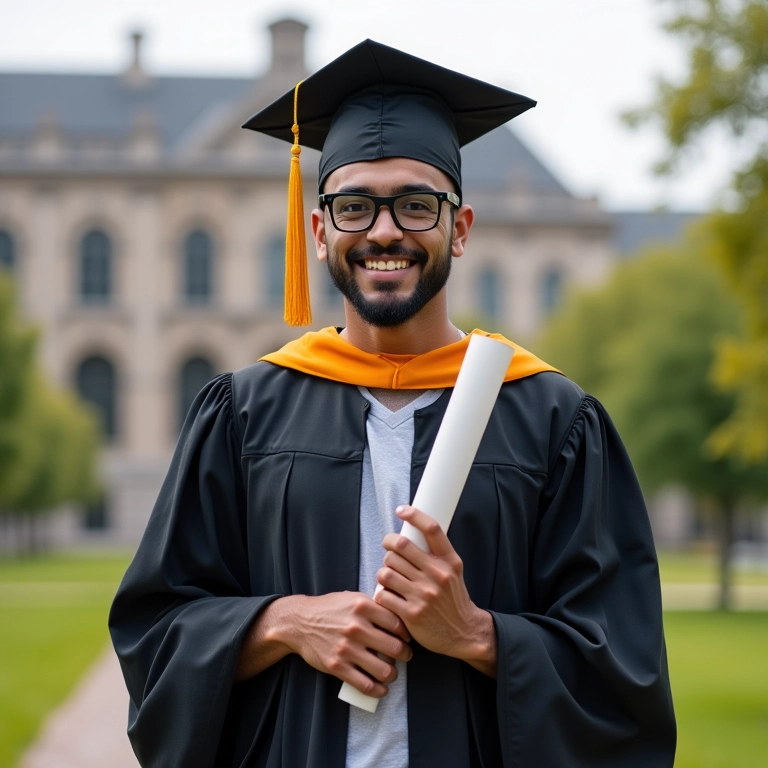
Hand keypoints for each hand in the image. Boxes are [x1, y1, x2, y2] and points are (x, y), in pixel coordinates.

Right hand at [240, 592, 411, 696]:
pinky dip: (378, 690)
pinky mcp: (337, 666)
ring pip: (384, 669)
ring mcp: (347, 648)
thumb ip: (374, 606)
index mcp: (363, 606)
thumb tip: (399, 616)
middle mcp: (356, 627)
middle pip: (395, 647)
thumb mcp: (352, 598)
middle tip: (405, 656)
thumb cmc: (330, 609)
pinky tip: (382, 689)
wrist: (299, 622)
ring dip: (393, 674)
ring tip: (392, 672)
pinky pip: (365, 684)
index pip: (397, 624)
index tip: (407, 638)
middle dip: (405, 655)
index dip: (407, 634)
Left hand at [374, 505, 496, 676]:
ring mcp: (424, 594)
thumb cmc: (453, 598)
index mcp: (449, 561)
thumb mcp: (453, 570)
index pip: (432, 528)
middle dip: (389, 545)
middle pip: (401, 546)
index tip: (402, 510)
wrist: (463, 632)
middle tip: (389, 550)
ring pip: (386, 570)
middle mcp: (437, 575)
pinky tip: (389, 595)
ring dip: (383, 571)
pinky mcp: (411, 614)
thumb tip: (410, 532)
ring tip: (389, 576)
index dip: (414, 514)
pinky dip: (382, 593)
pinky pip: (383, 594)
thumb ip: (435, 554)